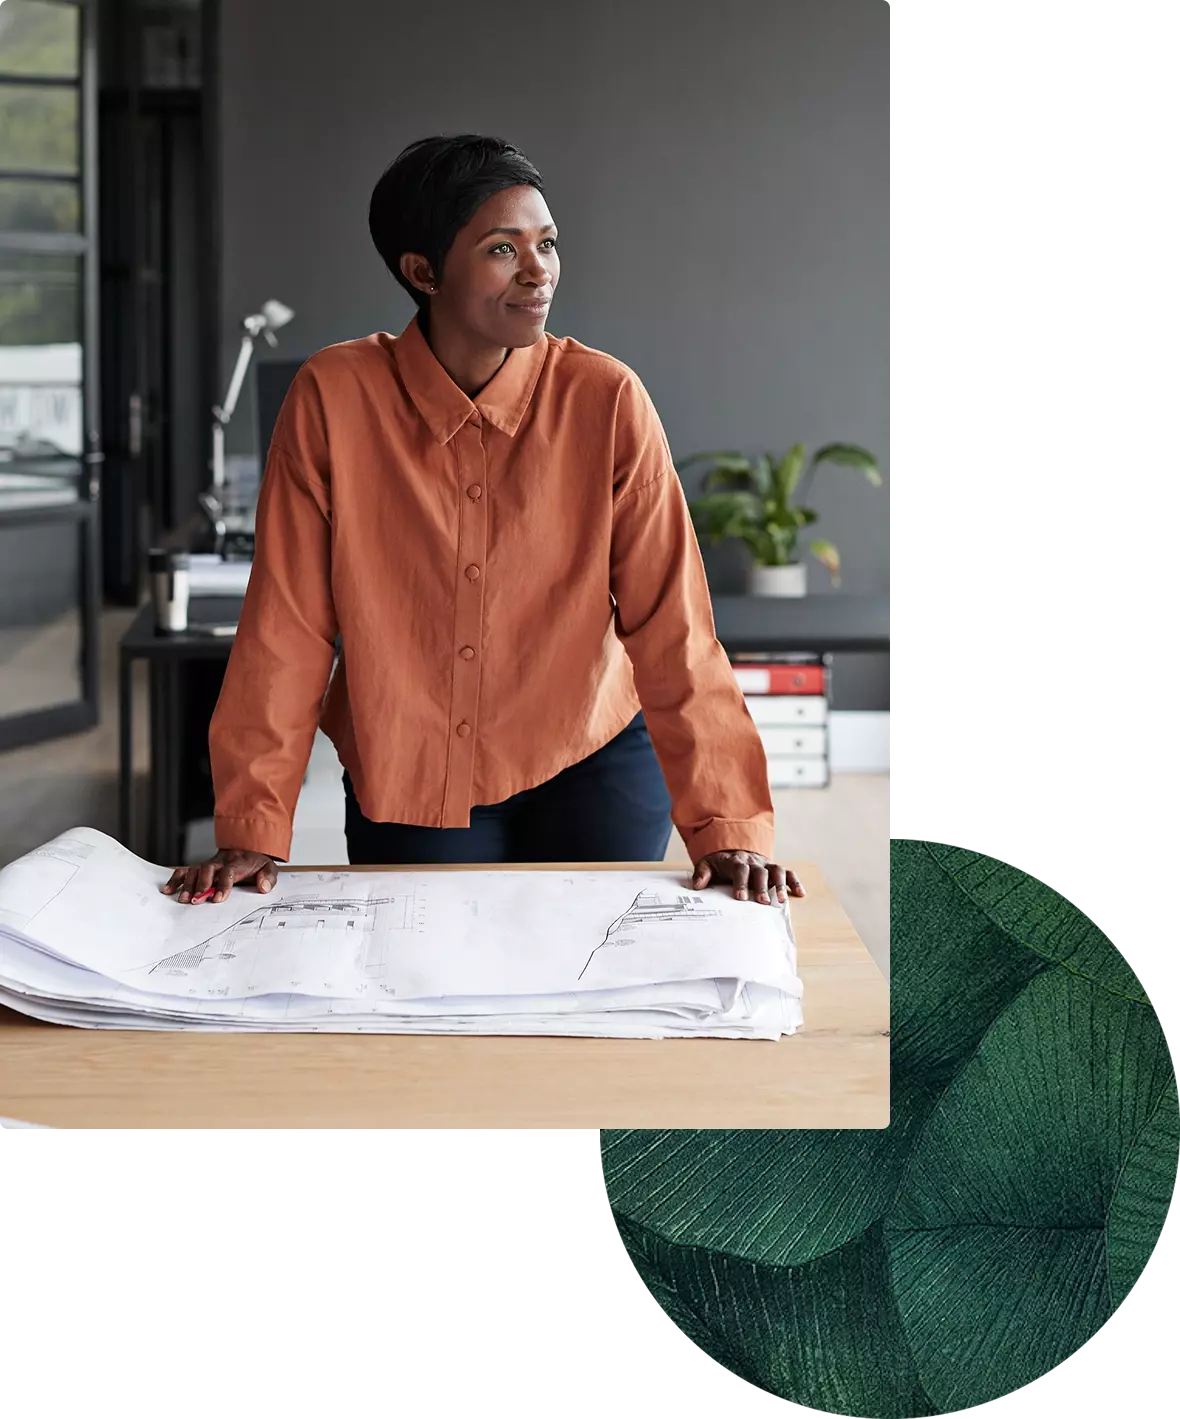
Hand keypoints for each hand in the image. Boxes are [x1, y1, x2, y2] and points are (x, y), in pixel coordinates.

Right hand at [160, 848, 277, 903]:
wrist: (249, 850)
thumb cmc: (257, 865)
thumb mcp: (269, 869)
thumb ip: (268, 878)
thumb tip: (263, 887)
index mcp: (239, 861)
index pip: (230, 871)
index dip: (223, 884)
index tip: (218, 898)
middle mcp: (222, 860)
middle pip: (209, 869)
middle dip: (202, 885)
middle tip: (197, 900)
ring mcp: (210, 863)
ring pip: (195, 870)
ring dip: (188, 885)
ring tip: (184, 900)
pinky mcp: (201, 867)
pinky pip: (185, 870)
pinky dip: (175, 879)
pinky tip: (168, 890)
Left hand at [692, 850, 804, 904]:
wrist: (733, 848)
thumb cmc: (720, 863)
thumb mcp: (707, 864)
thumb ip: (702, 873)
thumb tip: (697, 885)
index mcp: (736, 861)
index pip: (740, 870)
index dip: (741, 883)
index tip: (740, 897)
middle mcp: (754, 862)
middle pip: (760, 871)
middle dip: (761, 886)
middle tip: (762, 901)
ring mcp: (766, 864)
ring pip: (777, 871)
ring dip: (780, 884)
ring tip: (781, 900)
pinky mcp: (775, 868)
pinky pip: (788, 872)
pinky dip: (794, 881)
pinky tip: (800, 893)